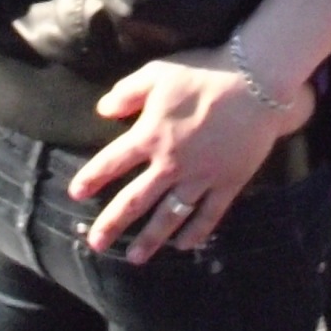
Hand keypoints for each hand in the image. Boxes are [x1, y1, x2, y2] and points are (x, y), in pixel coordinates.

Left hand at [67, 50, 314, 262]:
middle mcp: (171, 163)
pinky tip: (183, 246)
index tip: (75, 194)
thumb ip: (128, 92)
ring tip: (134, 258)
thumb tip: (102, 109)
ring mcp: (200, 177)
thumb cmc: (205, 72)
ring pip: (169, 217)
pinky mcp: (227, 183)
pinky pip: (208, 216)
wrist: (255, 83)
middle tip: (97, 243)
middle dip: (113, 223)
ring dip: (150, 240)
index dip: (92, 178)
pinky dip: (195, 233)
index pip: (113, 162)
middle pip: (135, 200)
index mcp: (151, 135)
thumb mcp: (159, 73)